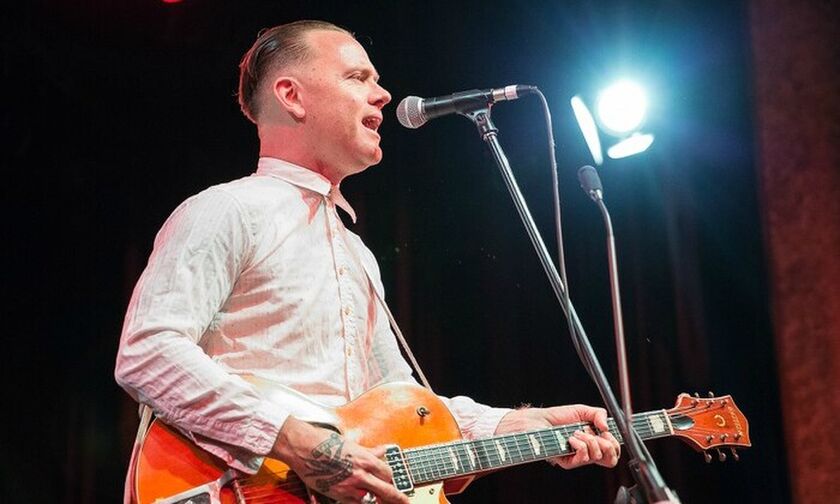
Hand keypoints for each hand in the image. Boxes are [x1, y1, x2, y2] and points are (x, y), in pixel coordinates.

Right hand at [272, 416, 409, 503]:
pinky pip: (355, 503)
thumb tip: (382, 449)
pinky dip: (359, 502)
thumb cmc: (324, 442)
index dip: (390, 477)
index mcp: (366, 460)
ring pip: (371, 500)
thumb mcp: (351, 444)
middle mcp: (361, 474)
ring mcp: (350, 486)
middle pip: (386, 490)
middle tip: (405, 502)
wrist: (304, 447)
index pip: (387, 473)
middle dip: (397, 497)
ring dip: (376, 500)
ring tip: (381, 502)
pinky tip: (361, 500)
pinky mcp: (338, 494)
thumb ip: (369, 450)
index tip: (390, 480)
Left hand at [494, 404, 619, 468]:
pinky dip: (580, 444)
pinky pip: (584, 457)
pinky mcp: (569, 462)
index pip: (614, 452)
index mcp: (594, 442)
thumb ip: (599, 414)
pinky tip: (571, 438)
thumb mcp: (582, 411)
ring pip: (598, 456)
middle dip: (608, 443)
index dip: (615, 443)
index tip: (606, 431)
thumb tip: (607, 427)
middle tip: (596, 434)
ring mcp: (579, 459)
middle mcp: (588, 452)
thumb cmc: (558, 417)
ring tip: (576, 432)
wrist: (538, 421)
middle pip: (611, 460)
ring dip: (590, 440)